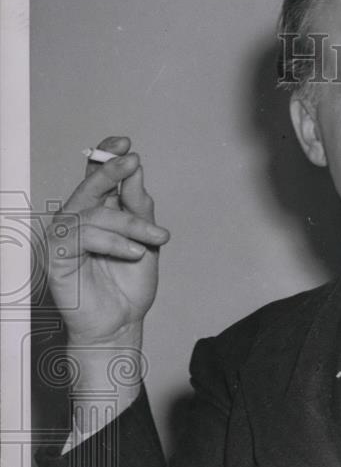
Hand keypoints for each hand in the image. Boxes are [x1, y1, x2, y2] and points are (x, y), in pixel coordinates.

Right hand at [45, 136, 169, 349]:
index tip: (125, 143)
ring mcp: (65, 238)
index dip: (107, 156)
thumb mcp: (146, 241)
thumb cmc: (129, 285)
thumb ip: (140, 208)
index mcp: (97, 213)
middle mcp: (78, 220)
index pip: (97, 177)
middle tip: (132, 161)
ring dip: (130, 223)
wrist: (121, 324)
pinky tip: (134, 252)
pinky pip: (83, 237)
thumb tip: (135, 171)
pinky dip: (113, 242)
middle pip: (90, 187)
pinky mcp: (58, 257)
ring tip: (157, 238)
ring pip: (93, 213)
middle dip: (111, 171)